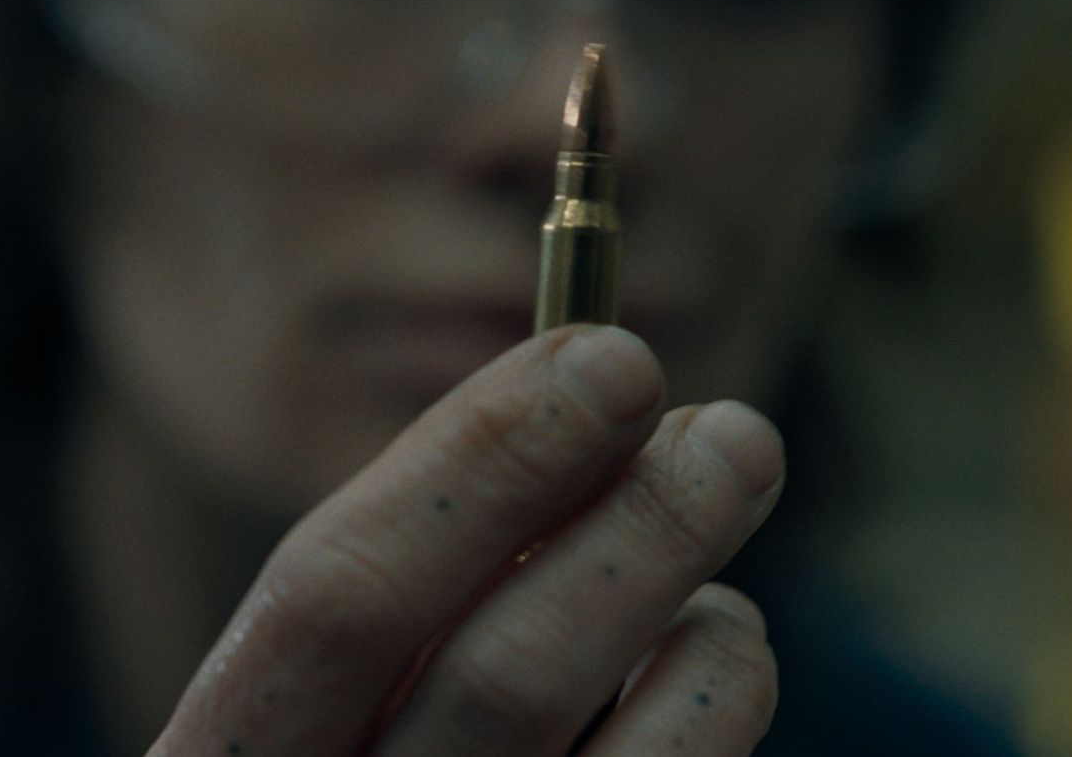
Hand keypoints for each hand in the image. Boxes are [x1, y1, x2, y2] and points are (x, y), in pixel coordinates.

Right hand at [150, 325, 783, 755]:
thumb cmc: (359, 741)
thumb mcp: (334, 670)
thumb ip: (421, 561)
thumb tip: (591, 401)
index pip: (336, 593)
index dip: (479, 460)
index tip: (608, 355)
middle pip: (496, 681)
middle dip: (631, 529)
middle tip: (737, 431)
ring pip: (607, 751)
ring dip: (689, 609)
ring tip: (715, 524)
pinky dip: (718, 695)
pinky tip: (716, 642)